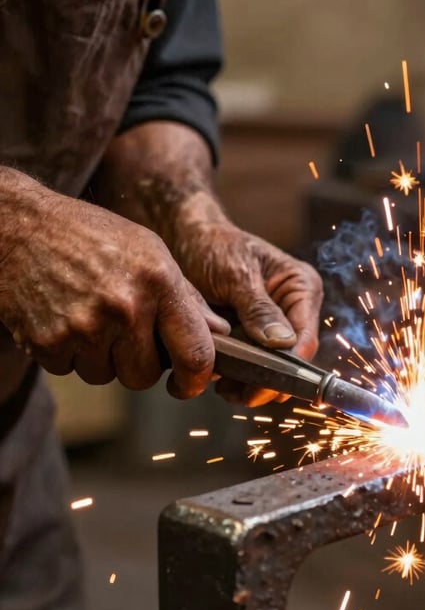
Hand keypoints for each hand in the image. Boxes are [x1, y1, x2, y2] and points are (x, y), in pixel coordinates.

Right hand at [0, 170, 228, 397]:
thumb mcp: (150, 252)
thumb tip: (219, 334)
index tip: (189, 383)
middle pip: (145, 376)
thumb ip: (186, 297)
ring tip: (89, 315)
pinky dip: (68, 353)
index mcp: (159, 283)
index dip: (195, 380)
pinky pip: (70, 370)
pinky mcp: (49, 342)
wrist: (18, 226)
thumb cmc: (92, 236)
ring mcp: (85, 327)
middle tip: (123, 334)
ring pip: (106, 376)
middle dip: (138, 364)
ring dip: (100, 357)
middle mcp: (126, 307)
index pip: (195, 354)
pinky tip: (64, 316)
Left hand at [172, 220, 322, 405]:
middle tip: (234, 391)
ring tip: (223, 387)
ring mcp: (276, 325)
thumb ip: (258, 309)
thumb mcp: (236, 274)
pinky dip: (239, 376)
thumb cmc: (213, 245)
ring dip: (250, 382)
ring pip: (273, 367)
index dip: (287, 368)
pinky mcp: (255, 335)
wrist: (187, 238)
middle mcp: (296, 309)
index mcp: (302, 288)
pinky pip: (254, 364)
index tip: (261, 385)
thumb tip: (282, 344)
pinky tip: (220, 379)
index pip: (305, 338)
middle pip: (291, 359)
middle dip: (265, 379)